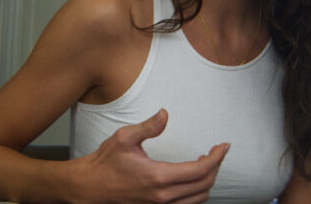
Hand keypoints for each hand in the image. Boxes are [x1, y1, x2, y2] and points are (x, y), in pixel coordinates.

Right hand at [71, 109, 229, 202]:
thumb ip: (148, 126)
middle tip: (217, 151)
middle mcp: (162, 196)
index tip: (223, 146)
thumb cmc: (105, 163)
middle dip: (216, 167)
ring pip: (199, 198)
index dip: (217, 157)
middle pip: (205, 185)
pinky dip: (196, 192)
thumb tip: (165, 114)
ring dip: (207, 181)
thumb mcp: (124, 138)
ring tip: (205, 162)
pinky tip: (192, 177)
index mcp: (158, 177)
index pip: (201, 170)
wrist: (87, 188)